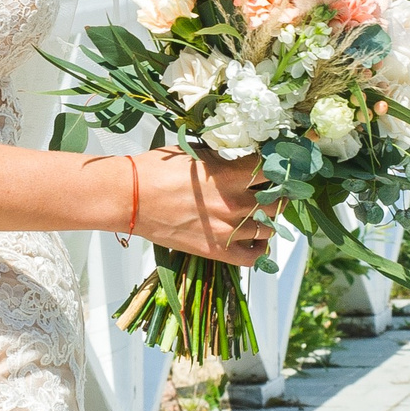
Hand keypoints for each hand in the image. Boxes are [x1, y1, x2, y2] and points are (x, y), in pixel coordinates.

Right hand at [122, 147, 271, 266]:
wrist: (130, 198)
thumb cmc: (157, 170)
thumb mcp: (196, 152)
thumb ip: (224, 158)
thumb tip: (245, 157)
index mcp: (229, 175)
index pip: (272, 169)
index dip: (279, 164)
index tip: (279, 162)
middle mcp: (233, 204)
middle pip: (277, 200)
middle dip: (278, 192)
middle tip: (272, 188)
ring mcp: (226, 230)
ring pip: (270, 228)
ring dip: (269, 219)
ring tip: (261, 211)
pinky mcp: (215, 250)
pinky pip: (253, 257)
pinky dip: (260, 249)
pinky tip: (255, 238)